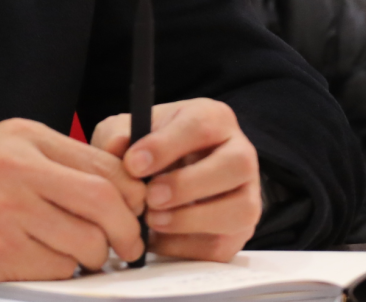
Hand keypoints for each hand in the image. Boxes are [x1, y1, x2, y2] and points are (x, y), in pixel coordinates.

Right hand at [0, 117, 146, 285]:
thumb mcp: (0, 148)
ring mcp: (7, 212)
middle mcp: (17, 169)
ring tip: (75, 254)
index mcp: (23, 138)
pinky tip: (39, 261)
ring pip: (86, 243)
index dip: (131, 195)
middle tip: (126, 246)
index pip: (104, 165)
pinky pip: (56, 270)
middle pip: (105, 203)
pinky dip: (59, 272)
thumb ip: (54, 160)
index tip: (133, 211)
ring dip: (92, 258)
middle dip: (127, 232)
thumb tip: (117, 188)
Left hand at [91, 98, 260, 262]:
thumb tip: (118, 147)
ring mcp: (248, 193)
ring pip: (240, 209)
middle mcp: (240, 153)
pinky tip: (160, 237)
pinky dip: (188, 247)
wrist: (168, 174)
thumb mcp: (129, 130)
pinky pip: (224, 244)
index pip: (200, 126)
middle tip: (150, 197)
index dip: (166, 146)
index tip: (133, 164)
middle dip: (187, 185)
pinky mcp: (239, 230)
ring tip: (153, 219)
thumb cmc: (151, 147)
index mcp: (213, 119)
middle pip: (235, 165)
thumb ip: (118, 134)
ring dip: (192, 220)